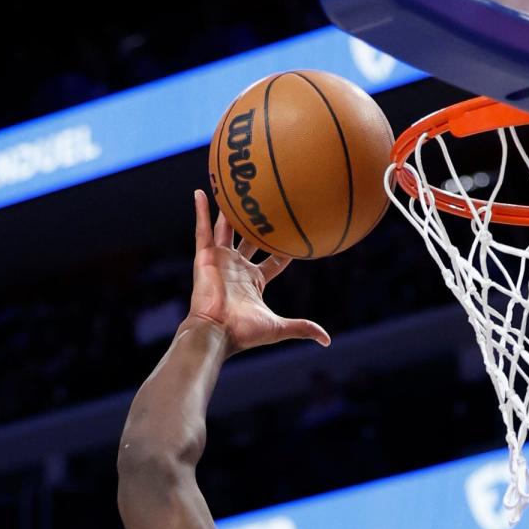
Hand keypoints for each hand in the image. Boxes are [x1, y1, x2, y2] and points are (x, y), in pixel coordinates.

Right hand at [188, 190, 329, 351]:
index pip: (273, 261)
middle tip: (267, 205)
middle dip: (257, 225)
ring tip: (234, 188)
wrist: (217, 331)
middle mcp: (237, 268)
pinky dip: (201, 211)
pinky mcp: (205, 257)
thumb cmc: (244, 332)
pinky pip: (202, 229)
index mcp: (254, 282)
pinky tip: (201, 192)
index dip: (283, 249)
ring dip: (229, 211)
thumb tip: (327, 340)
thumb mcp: (279, 327)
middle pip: (249, 240)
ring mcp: (220, 261)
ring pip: (225, 229)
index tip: (295, 235)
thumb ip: (302, 328)